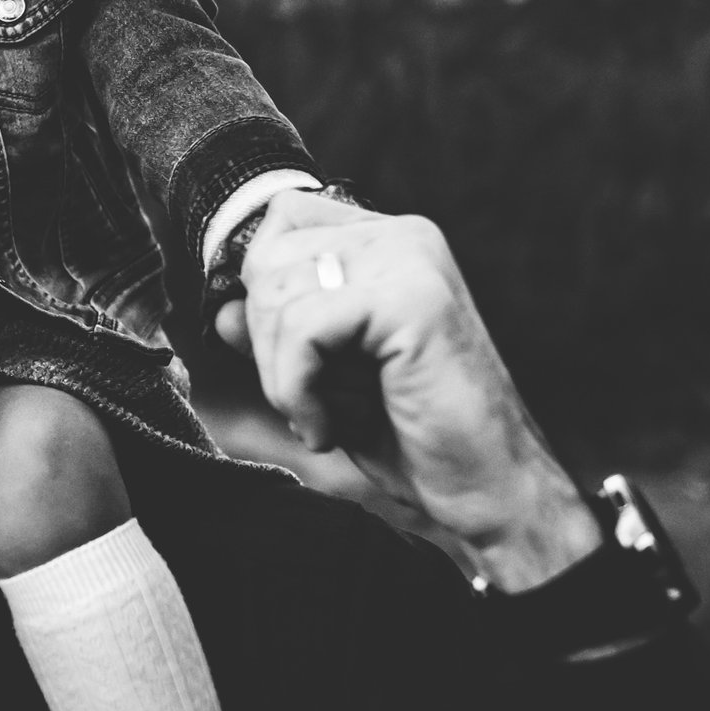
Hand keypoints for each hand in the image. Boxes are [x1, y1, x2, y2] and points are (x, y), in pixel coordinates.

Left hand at [236, 211, 599, 590]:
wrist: (488, 490)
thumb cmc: (412, 436)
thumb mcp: (325, 376)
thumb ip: (278, 335)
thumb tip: (222, 309)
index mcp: (389, 242)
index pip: (282, 220)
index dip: (260, 289)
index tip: (278, 357)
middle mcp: (403, 236)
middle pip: (268, 254)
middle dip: (264, 340)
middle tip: (304, 399)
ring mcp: (410, 260)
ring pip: (277, 289)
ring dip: (280, 374)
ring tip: (321, 416)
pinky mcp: (410, 299)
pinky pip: (302, 326)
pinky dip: (296, 388)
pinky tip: (329, 425)